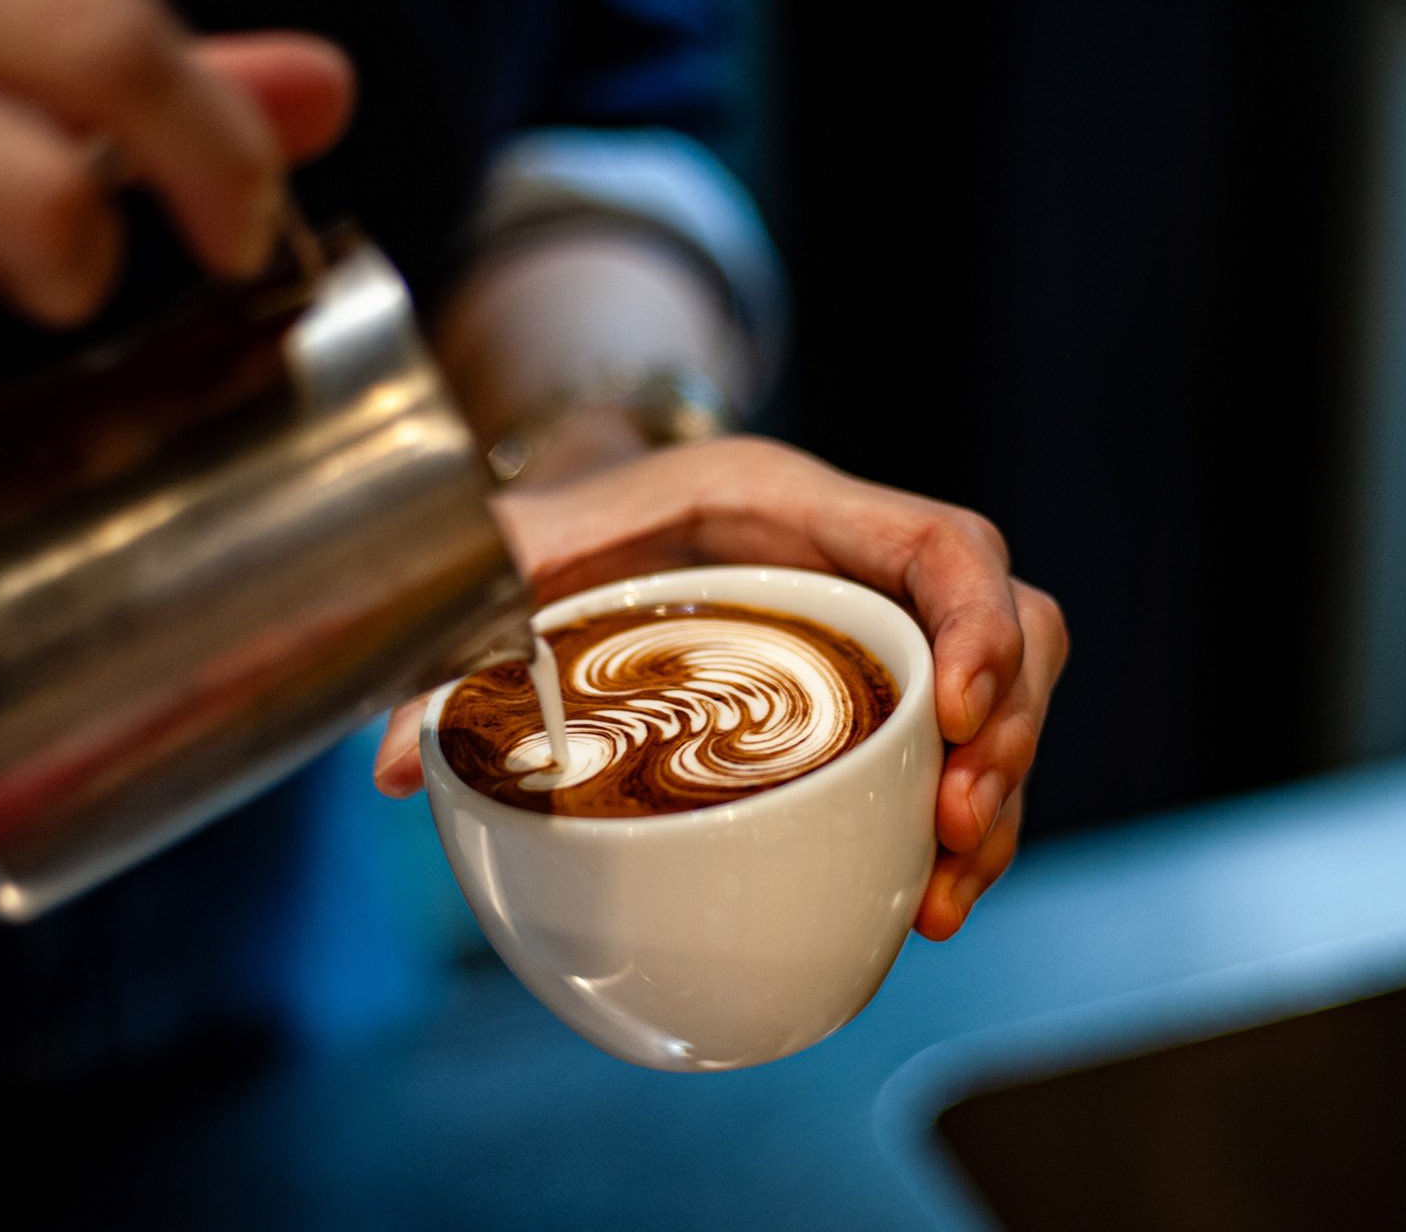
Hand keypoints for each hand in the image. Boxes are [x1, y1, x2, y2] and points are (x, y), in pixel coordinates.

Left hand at [372, 436, 1068, 940]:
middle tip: (956, 832)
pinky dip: (955, 822)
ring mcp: (876, 623)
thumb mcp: (507, 557)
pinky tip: (924, 901)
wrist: (578, 510)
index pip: (943, 543)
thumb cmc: (555, 524)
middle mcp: (855, 558)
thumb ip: (452, 637)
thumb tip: (394, 762)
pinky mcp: (872, 687)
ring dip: (996, 798)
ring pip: (1002, 696)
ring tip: (946, 897)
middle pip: (1011, 624)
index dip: (980, 626)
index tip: (960, 720)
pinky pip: (953, 745)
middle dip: (1010, 733)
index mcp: (788, 504)